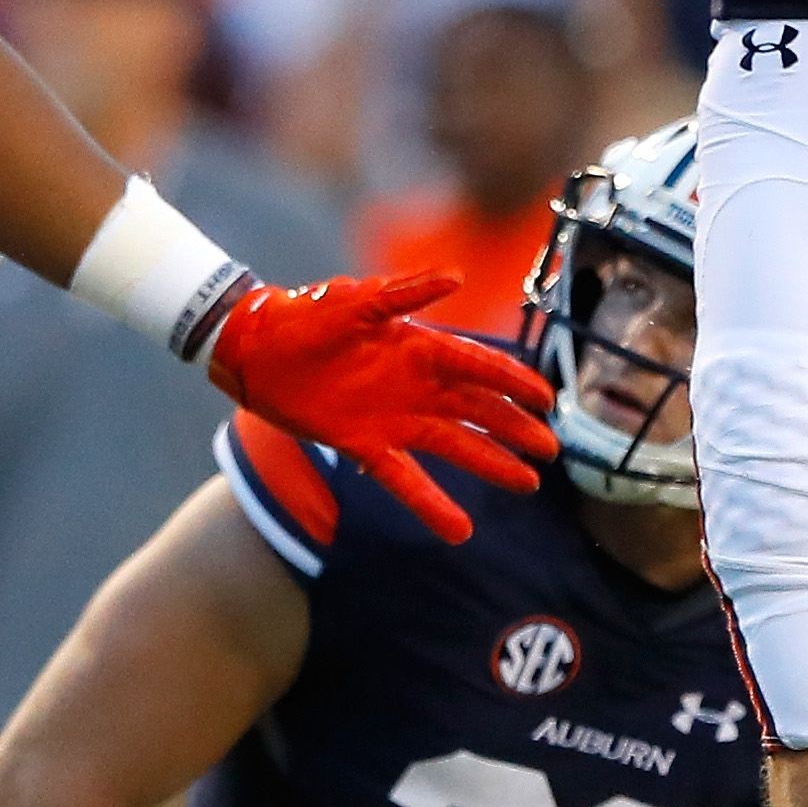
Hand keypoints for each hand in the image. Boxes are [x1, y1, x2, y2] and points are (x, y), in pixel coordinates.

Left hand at [203, 270, 557, 537]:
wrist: (258, 349)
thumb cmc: (306, 316)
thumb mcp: (356, 301)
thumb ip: (406, 293)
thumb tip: (457, 276)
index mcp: (420, 347)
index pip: (481, 366)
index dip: (516, 383)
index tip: (547, 401)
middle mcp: (417, 386)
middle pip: (478, 410)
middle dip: (515, 429)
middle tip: (550, 449)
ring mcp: (395, 419)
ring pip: (455, 445)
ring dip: (490, 463)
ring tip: (526, 484)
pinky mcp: (367, 446)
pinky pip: (406, 480)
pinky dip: (432, 504)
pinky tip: (460, 530)